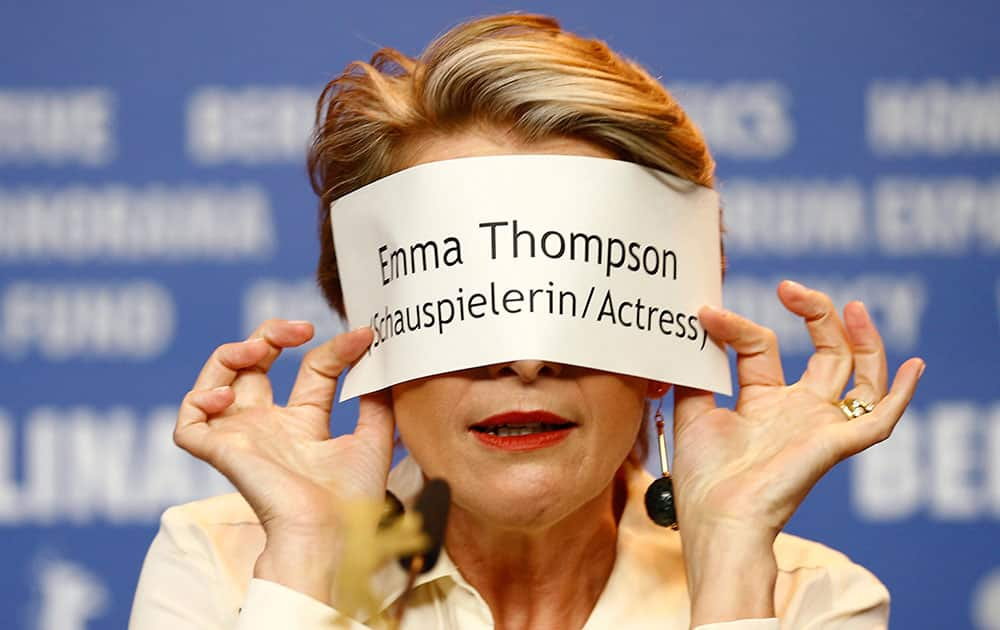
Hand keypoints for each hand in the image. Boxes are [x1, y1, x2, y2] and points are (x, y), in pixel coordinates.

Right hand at [173, 320, 391, 601]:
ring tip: (258, 347)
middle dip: (270, 334)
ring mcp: (243, 437)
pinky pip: (188, 423)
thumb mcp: (373, 438)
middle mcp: (270, 427)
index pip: (313, 369)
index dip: (335, 349)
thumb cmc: (353, 500)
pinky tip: (228, 395)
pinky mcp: (220, 452)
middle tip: (300, 328)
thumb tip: (377, 357)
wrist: (331, 533)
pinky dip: (199, 398)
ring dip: (231, 353)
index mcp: (305, 424)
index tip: (363, 336)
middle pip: (255, 365)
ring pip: (216, 381)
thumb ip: (375, 400)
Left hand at [671, 280, 923, 622]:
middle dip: (817, 315)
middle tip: (790, 287)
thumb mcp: (694, 415)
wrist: (717, 520)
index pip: (762, 346)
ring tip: (852, 305)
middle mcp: (798, 411)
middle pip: (827, 353)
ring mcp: (820, 426)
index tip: (705, 313)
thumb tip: (688, 337)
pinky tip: (914, 363)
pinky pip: (880, 419)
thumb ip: (696, 377)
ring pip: (860, 376)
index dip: (735, 326)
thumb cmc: (705, 481)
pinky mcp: (835, 444)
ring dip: (863, 339)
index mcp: (764, 403)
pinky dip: (902, 393)